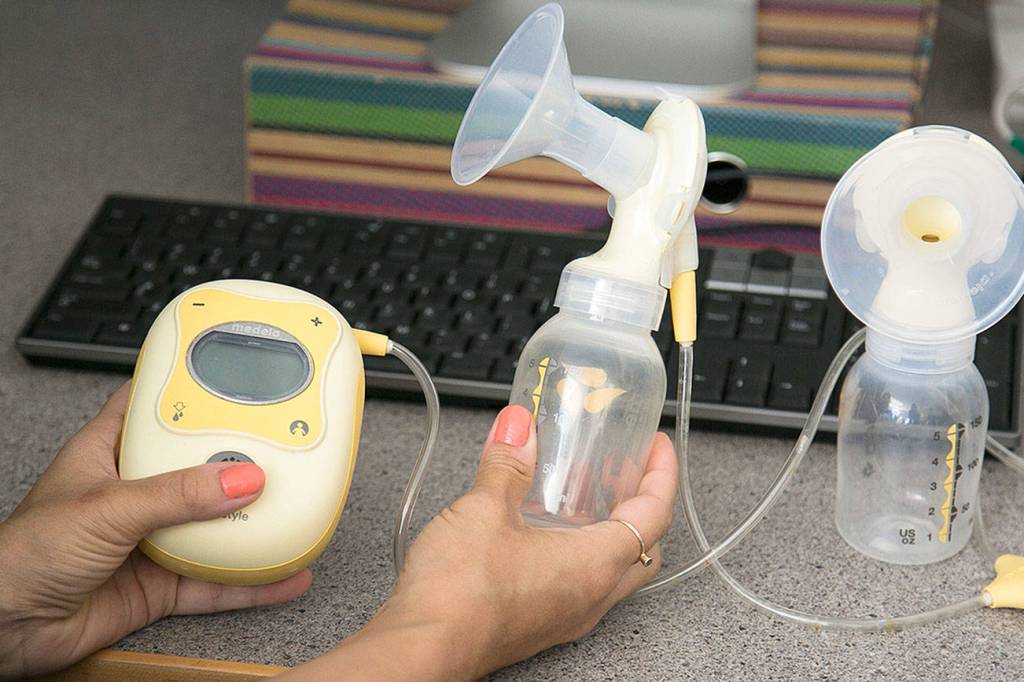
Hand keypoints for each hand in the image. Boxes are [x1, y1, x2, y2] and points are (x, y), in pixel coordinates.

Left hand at [0, 384, 311, 678]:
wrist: (5, 630)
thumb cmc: (23, 556)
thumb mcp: (106, 508)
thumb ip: (177, 494)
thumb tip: (240, 478)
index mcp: (111, 453)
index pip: (156, 407)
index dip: (193, 390)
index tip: (235, 378)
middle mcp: (135, 492)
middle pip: (199, 466)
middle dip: (241, 460)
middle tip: (284, 447)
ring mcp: (151, 539)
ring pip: (215, 525)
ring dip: (253, 522)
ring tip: (296, 508)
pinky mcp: (161, 583)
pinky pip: (217, 580)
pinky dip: (252, 581)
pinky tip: (283, 575)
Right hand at [288, 405, 676, 680]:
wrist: (423, 648)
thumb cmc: (459, 593)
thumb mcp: (484, 509)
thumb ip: (508, 463)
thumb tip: (519, 425)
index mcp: (593, 566)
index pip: (654, 515)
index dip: (660, 474)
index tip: (656, 446)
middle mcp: (589, 598)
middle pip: (646, 547)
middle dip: (643, 502)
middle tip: (628, 468)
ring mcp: (566, 615)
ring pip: (613, 569)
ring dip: (610, 526)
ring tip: (584, 490)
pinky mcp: (540, 624)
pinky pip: (581, 584)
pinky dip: (581, 549)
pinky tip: (546, 527)